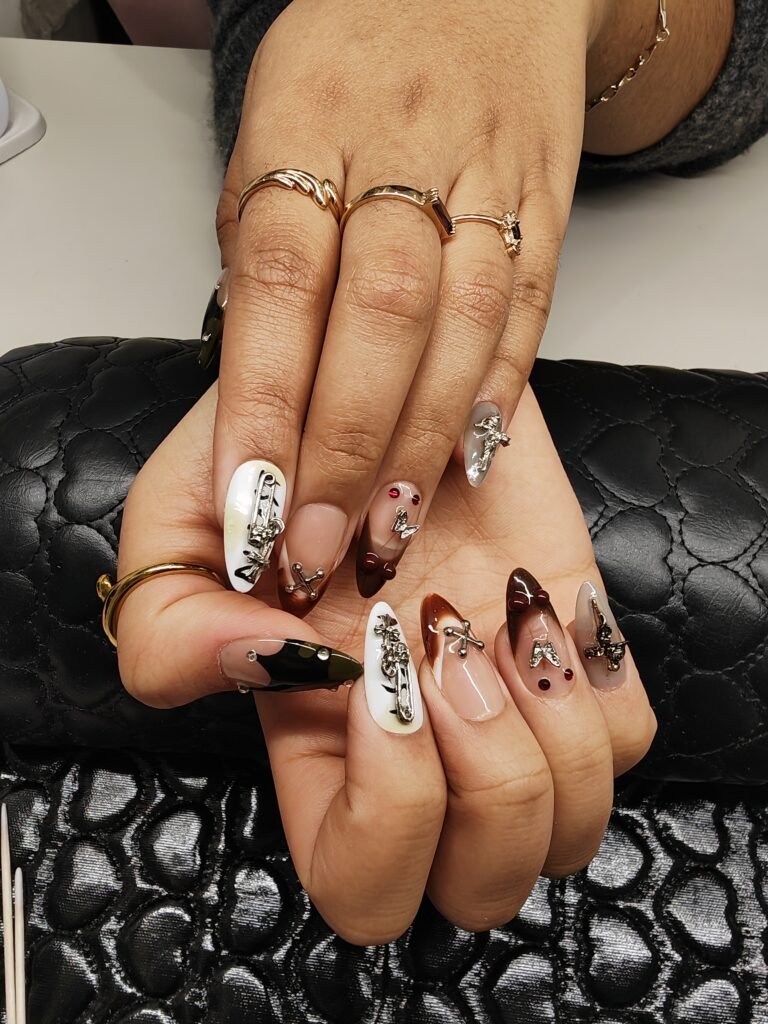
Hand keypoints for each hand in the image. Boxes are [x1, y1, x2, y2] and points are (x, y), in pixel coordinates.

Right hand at [116, 385, 655, 942]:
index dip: (389, 817)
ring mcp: (509, 711)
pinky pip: (627, 735)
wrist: (376, 383)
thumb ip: (174, 624)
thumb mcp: (179, 520)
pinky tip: (534, 605)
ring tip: (492, 620)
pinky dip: (589, 679)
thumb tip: (279, 667)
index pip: (364, 890)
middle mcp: (423, 751)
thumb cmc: (278, 455)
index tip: (375, 676)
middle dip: (486, 783)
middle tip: (445, 653)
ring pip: (571, 826)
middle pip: (483, 885)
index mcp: (321, 749)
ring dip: (544, 726)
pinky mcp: (574, 655)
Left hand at [210, 0, 603, 610]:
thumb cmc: (355, 62)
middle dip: (345, 448)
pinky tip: (469, 458)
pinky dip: (498, 391)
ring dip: (422, 442)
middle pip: (377, 319)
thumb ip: (263, 253)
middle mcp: (399, 159)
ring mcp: (484, 181)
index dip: (265, 401)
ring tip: (389, 526)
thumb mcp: (269, 133)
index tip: (250, 499)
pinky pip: (528, 310)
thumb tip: (255, 388)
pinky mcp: (544, 208)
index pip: (280, 283)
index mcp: (305, 132)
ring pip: (460, 328)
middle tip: (317, 542)